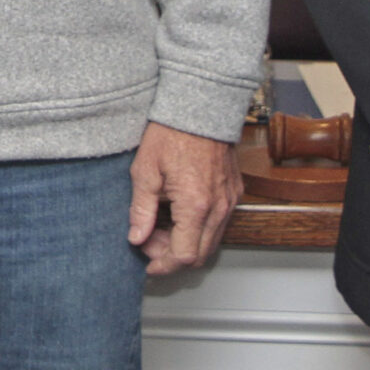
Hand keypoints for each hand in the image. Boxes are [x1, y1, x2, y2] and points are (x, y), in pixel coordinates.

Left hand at [128, 123, 240, 275]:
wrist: (200, 105)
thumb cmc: (171, 132)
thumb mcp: (145, 171)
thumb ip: (140, 210)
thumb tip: (136, 238)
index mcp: (196, 205)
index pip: (184, 255)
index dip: (163, 264)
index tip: (147, 262)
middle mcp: (219, 207)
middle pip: (201, 255)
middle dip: (172, 255)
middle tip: (149, 240)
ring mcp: (230, 200)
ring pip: (211, 241)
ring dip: (186, 242)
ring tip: (161, 223)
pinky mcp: (234, 192)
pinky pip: (219, 223)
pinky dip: (199, 228)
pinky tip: (178, 212)